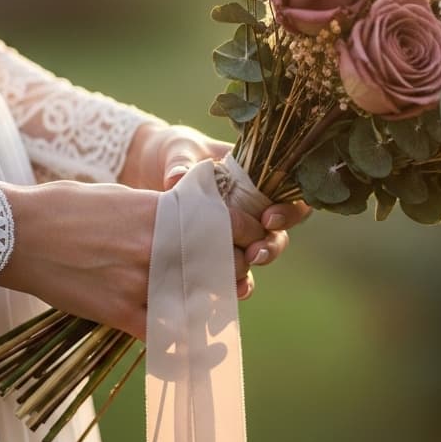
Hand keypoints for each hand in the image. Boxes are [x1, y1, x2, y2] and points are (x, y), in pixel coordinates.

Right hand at [0, 180, 306, 338]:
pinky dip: (191, 348)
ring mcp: (140, 281)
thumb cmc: (68, 208)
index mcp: (163, 211)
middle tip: (235, 276)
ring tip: (220, 306)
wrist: (16, 233)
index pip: (228, 225)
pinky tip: (210, 350)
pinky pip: (168, 338)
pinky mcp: (119, 312)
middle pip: (223, 265)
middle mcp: (159, 245)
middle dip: (235, 272)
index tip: (251, 241)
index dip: (247, 235)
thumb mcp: (124, 197)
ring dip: (217, 306)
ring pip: (202, 301)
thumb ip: (163, 210)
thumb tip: (193, 218)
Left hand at [120, 123, 311, 296]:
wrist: (151, 168)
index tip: (268, 217)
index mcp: (255, 177)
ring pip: (262, 251)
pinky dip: (237, 283)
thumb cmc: (176, 153)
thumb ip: (181, 162)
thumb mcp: (179, 150)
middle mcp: (253, 206)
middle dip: (272, 244)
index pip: (289, 194)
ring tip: (242, 273)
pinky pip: (237, 271)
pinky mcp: (219, 250)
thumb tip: (177, 177)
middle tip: (256, 252)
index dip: (288, 209)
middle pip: (279, 230)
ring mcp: (237, 231)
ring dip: (257, 264)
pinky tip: (231, 291)